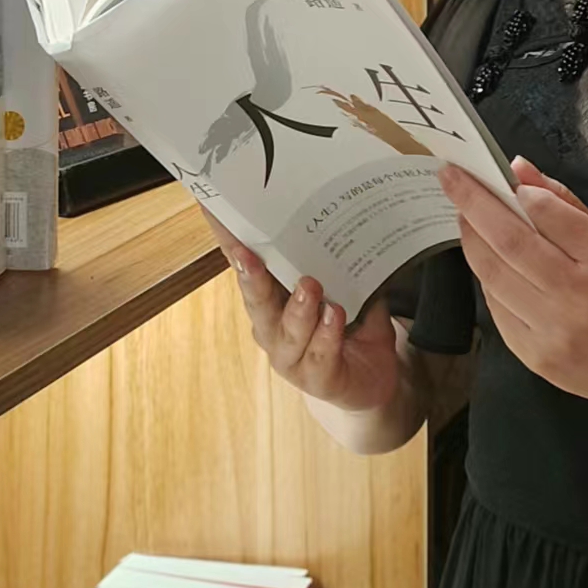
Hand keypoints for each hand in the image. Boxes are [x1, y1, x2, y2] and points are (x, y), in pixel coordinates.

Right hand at [200, 208, 400, 412]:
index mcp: (272, 298)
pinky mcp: (317, 378)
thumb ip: (330, 258)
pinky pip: (320, 354)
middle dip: (250, 277)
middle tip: (247, 255)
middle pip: (257, 301)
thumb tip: (329, 211)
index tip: (213, 209)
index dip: (229, 239)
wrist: (373, 375)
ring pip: (288, 331)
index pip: (246, 265)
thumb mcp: (341, 283)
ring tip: (309, 286)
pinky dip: (327, 333)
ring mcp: (291, 356)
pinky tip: (334, 315)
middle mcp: (272, 327)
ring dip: (297, 307)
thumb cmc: (348, 321)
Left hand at [438, 155, 587, 422]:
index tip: (496, 175)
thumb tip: (519, 170)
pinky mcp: (534, 357)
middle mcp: (576, 296)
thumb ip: (566, 206)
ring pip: (494, 275)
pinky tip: (486, 260)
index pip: (550, 214)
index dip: (519, 192)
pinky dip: (487, 278)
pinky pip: (497, 308)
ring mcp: (552, 330)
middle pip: (510, 241)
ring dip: (471, 240)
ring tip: (463, 216)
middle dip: (473, 204)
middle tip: (450, 178)